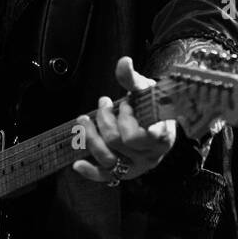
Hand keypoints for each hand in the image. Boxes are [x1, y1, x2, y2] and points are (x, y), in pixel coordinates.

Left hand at [73, 56, 175, 184]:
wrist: (157, 122)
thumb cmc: (152, 104)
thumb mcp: (145, 89)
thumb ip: (132, 78)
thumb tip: (123, 61)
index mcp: (161, 137)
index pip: (138, 135)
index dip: (126, 118)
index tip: (124, 102)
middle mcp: (150, 156)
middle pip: (118, 141)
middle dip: (105, 118)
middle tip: (103, 102)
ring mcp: (137, 166)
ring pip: (108, 158)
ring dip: (91, 137)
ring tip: (83, 119)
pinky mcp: (124, 173)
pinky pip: (106, 177)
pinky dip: (90, 172)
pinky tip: (76, 165)